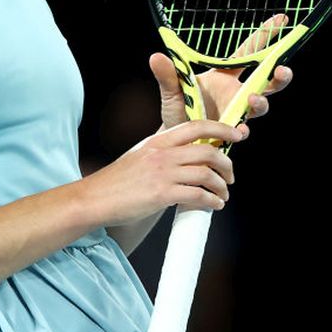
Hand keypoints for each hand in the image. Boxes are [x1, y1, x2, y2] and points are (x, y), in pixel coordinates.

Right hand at [82, 120, 245, 227]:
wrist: (95, 198)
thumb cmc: (117, 182)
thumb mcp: (140, 156)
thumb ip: (163, 153)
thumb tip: (189, 158)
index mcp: (157, 141)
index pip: (196, 126)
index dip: (221, 129)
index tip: (236, 135)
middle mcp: (162, 154)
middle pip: (207, 152)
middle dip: (226, 164)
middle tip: (230, 176)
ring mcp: (162, 174)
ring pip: (206, 174)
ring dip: (221, 186)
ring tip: (222, 195)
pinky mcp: (162, 194)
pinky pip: (198, 195)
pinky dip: (212, 201)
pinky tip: (214, 205)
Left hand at [151, 13, 293, 141]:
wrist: (175, 139)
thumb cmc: (176, 110)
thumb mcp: (171, 91)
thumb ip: (167, 75)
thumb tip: (156, 57)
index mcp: (224, 76)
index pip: (248, 53)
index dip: (264, 36)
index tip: (281, 19)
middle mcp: (236, 92)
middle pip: (268, 81)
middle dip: (280, 76)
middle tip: (283, 70)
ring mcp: (237, 112)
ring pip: (261, 105)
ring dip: (262, 102)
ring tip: (252, 99)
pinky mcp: (231, 131)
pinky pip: (243, 130)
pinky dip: (243, 129)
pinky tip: (240, 129)